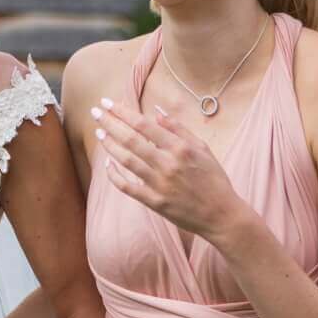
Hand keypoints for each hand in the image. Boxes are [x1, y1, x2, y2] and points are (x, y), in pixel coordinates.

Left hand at [92, 97, 250, 242]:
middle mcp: (168, 164)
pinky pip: (128, 187)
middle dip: (110, 123)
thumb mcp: (202, 148)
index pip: (144, 125)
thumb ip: (179, 128)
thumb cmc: (214, 179)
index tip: (107, 102)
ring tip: (99, 132)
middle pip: (131, 139)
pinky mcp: (155, 202)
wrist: (222, 215)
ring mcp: (160, 184)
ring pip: (127, 161)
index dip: (122, 112)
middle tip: (95, 111)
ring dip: (109, 145)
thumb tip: (156, 110)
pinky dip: (115, 175)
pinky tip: (107, 163)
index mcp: (180, 148)